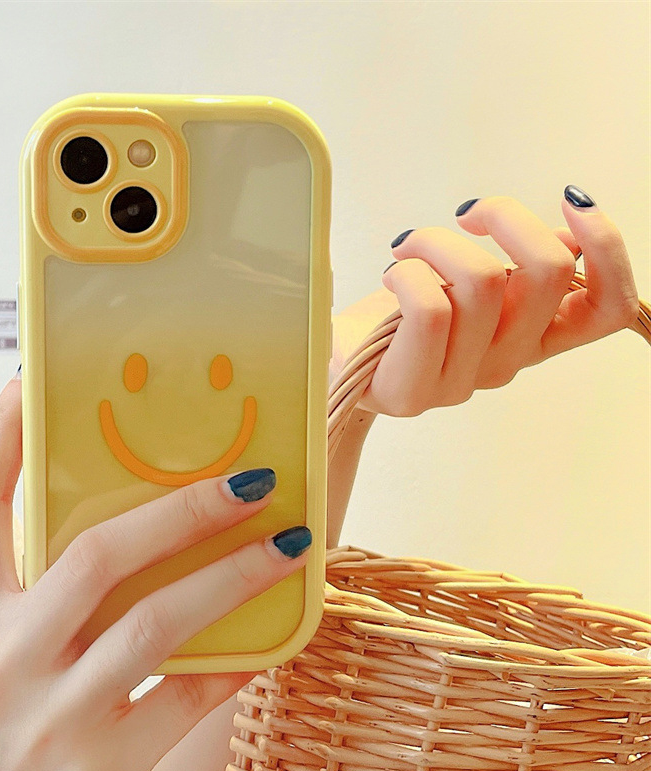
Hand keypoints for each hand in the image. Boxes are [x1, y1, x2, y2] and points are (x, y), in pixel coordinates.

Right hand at [0, 375, 310, 770]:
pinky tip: (271, 640)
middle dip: (182, 511)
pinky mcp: (98, 770)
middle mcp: (2, 658)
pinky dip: (234, 663)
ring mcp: (49, 716)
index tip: (32, 381)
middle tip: (249, 482)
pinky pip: (187, 700)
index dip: (1, 437)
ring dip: (233, 577)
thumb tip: (139, 512)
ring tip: (291, 543)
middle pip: (96, 555)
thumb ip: (47, 588)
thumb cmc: (5, 724)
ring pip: (155, 622)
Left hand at [331, 187, 639, 416]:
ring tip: (408, 248)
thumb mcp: (467, 281)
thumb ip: (517, 268)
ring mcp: (460, 383)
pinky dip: (408, 272)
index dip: (607, 247)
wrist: (338, 360)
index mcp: (531, 338)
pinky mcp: (412, 391)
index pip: (608, 308)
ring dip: (438, 241)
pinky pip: (431, 310)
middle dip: (507, 215)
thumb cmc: (401, 315)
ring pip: (482, 281)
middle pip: (548, 273)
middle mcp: (506, 364)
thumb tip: (563, 233)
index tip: (570, 201)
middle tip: (467, 210)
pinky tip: (393, 276)